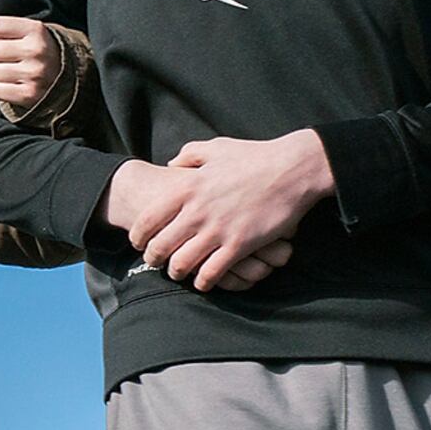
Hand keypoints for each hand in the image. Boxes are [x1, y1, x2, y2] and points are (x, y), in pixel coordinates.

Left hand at [0, 15, 56, 116]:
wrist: (67, 80)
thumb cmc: (36, 54)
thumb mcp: (22, 37)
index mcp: (35, 29)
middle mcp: (36, 49)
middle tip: (6, 60)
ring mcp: (34, 72)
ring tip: (13, 73)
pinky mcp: (30, 94)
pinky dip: (0, 89)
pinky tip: (15, 86)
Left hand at [130, 130, 331, 291]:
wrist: (293, 168)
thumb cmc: (254, 156)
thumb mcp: (215, 148)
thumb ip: (188, 155)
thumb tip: (169, 164)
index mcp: (187, 188)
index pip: (147, 220)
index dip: (138, 237)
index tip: (139, 243)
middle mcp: (197, 211)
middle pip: (159, 247)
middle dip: (153, 259)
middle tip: (155, 262)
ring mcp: (218, 230)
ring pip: (181, 264)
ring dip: (176, 272)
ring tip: (178, 272)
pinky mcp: (239, 245)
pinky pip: (211, 273)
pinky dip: (203, 281)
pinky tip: (203, 281)